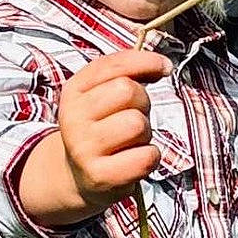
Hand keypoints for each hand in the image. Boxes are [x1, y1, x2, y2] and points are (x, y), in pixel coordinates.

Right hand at [17, 50, 171, 226]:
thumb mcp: (101, 95)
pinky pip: (146, 157)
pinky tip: (135, 159)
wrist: (78, 176)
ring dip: (145, 132)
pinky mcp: (101, 176)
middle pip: (127, 91)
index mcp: (73, 92)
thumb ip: (126, 72)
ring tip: (131, 141)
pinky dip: (150, 157)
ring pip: (137, 124)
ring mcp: (84, 149)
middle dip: (142, 102)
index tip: (163, 67)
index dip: (146, 62)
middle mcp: (73, 118)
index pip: (114, 65)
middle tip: (134, 117)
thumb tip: (161, 65)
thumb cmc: (101, 129)